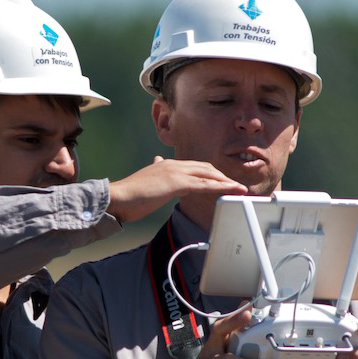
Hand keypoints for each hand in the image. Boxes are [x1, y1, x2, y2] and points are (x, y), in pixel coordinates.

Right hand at [107, 156, 246, 223]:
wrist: (117, 198)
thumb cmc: (129, 194)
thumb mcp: (146, 180)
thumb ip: (155, 171)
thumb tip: (157, 160)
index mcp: (167, 164)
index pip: (196, 167)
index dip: (212, 174)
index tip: (223, 182)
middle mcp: (173, 165)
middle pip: (206, 168)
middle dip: (223, 177)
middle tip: (236, 187)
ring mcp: (175, 172)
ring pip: (208, 175)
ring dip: (226, 182)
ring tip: (240, 189)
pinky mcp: (176, 183)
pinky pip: (204, 185)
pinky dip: (220, 187)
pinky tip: (230, 191)